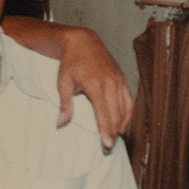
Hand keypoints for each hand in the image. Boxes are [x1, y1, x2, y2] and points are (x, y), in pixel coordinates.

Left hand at [56, 27, 133, 150]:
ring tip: (115, 137)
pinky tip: (121, 123)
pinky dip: (127, 113)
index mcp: (95, 84)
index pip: (103, 113)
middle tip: (108, 147)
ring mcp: (119, 80)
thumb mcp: (62, 83)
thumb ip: (64, 105)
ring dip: (121, 124)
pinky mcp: (122, 79)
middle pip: (116, 114)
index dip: (106, 130)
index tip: (106, 144)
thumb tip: (60, 123)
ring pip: (125, 108)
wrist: (83, 41)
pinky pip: (129, 100)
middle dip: (113, 132)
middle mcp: (110, 83)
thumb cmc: (70, 62)